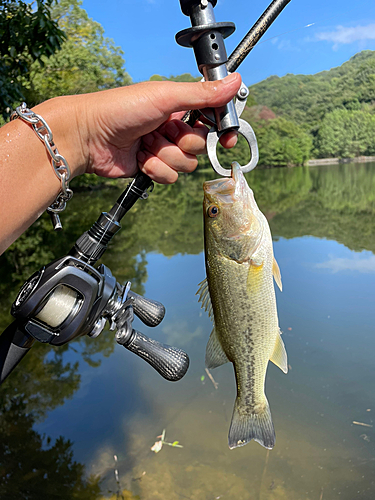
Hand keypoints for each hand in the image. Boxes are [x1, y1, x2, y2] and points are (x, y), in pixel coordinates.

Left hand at [81, 73, 240, 183]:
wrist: (89, 136)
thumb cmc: (120, 109)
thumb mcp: (165, 97)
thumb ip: (201, 94)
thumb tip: (235, 81)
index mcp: (178, 106)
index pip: (211, 118)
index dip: (222, 129)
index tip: (228, 137)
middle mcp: (172, 127)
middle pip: (200, 146)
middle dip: (183, 142)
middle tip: (164, 132)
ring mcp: (162, 148)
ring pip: (186, 164)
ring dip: (166, 156)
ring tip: (146, 144)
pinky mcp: (152, 167)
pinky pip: (170, 177)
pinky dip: (155, 169)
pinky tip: (140, 158)